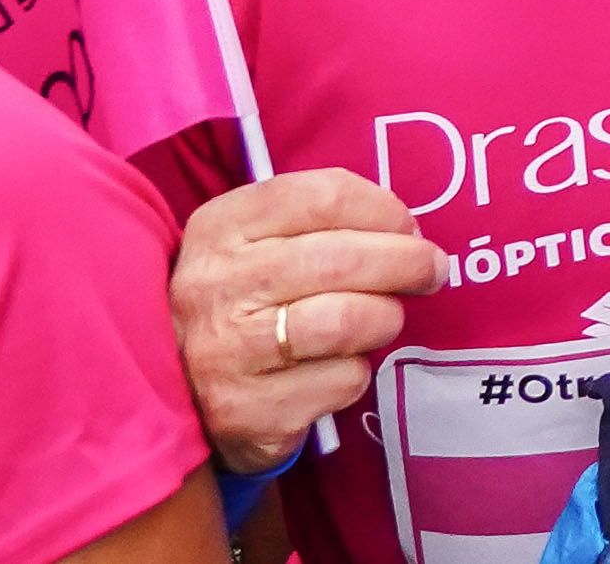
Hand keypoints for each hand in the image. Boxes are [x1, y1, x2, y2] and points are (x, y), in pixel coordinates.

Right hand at [174, 171, 442, 472]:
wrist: (179, 391)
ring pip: (345, 321)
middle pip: (341, 259)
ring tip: (383, 319)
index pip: (324, 196)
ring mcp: (222, 354)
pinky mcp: (245, 413)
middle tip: (431, 271)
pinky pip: (340, 380)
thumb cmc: (243, 301)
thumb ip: (322, 222)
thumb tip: (409, 233)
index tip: (407, 227)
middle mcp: (212, 287)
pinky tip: (338, 368)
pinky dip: (357, 373)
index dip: (384, 209)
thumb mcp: (259, 241)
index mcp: (219, 229)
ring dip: (384, 319)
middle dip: (406, 262)